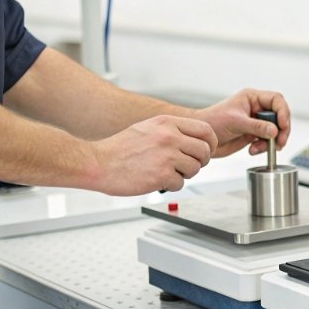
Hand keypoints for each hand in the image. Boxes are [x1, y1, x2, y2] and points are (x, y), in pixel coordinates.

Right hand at [91, 115, 217, 194]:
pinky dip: (170, 186)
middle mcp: (169, 136)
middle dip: (199, 162)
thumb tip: (194, 141)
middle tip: (187, 166)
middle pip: (204, 151)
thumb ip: (171, 131)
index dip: (210, 143)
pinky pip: (180, 183)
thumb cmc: (120, 149)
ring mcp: (167, 155)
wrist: (98, 162)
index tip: (205, 151)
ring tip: (166, 173)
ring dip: (184, 175)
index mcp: (167, 123)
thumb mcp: (148, 128)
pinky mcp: (161, 175)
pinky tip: (156, 180)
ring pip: (195, 169)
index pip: (205, 131)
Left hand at [194, 88, 290, 157]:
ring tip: (260, 148)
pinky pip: (267, 141)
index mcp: (252, 98)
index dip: (283, 112)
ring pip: (275, 131)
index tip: (283, 125)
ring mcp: (256, 122)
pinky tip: (253, 150)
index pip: (276, 100)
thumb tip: (274, 131)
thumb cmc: (212, 121)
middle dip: (281, 130)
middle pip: (279, 116)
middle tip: (279, 142)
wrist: (202, 138)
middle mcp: (256, 109)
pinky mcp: (253, 135)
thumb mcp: (235, 122)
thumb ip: (256, 126)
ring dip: (272, 142)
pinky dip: (264, 147)